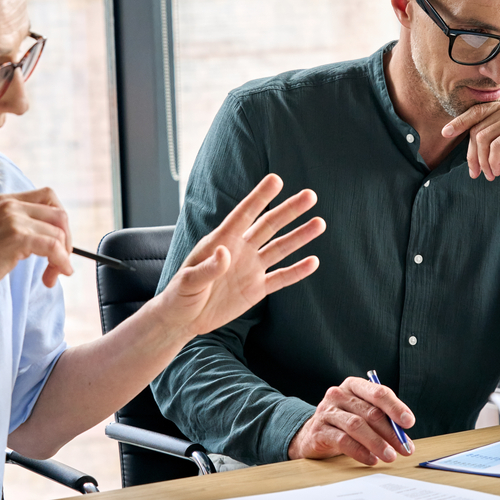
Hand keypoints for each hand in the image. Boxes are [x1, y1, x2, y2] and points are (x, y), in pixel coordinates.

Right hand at [0, 188, 73, 303]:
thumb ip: (24, 226)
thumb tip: (60, 236)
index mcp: (5, 201)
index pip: (49, 196)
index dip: (60, 221)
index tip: (59, 243)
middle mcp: (9, 204)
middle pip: (59, 214)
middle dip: (66, 240)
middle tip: (60, 262)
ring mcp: (13, 219)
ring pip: (59, 233)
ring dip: (62, 257)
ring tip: (52, 275)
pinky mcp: (17, 237)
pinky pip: (54, 247)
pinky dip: (61, 262)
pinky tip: (57, 275)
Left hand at [157, 173, 325, 336]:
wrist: (183, 319)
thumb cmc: (179, 295)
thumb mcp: (188, 281)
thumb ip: (207, 268)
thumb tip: (225, 253)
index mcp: (221, 240)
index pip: (244, 214)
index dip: (259, 197)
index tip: (276, 180)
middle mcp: (240, 250)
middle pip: (269, 225)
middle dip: (289, 210)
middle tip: (310, 195)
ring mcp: (251, 268)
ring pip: (280, 248)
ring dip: (300, 236)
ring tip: (320, 223)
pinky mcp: (257, 289)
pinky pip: (281, 278)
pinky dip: (297, 271)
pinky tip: (313, 262)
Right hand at [288, 376, 414, 465]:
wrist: (313, 434)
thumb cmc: (344, 422)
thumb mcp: (362, 414)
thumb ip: (382, 420)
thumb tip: (404, 437)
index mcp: (353, 386)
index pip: (378, 392)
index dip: (395, 407)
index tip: (409, 422)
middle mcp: (338, 394)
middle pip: (369, 412)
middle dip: (390, 432)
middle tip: (404, 448)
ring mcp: (326, 412)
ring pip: (356, 426)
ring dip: (377, 443)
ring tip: (390, 456)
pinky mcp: (319, 431)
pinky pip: (343, 441)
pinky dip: (360, 452)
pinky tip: (371, 459)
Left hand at [441, 99, 499, 187]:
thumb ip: (492, 132)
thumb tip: (465, 136)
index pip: (477, 112)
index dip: (459, 122)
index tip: (445, 133)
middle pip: (477, 128)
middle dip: (472, 154)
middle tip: (475, 172)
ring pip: (483, 138)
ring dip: (482, 161)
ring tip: (489, 174)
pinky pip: (495, 146)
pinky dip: (492, 161)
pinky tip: (498, 171)